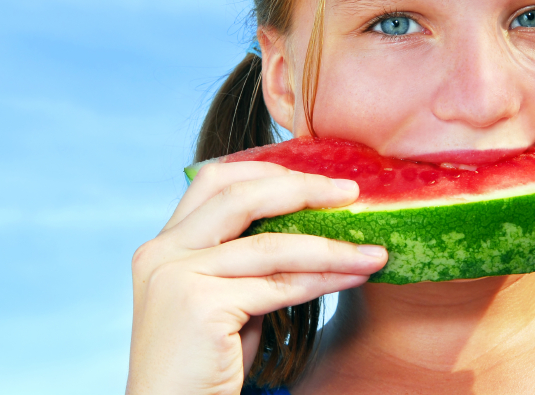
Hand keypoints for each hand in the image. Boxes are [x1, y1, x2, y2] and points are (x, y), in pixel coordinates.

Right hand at [125, 161, 387, 394]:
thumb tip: (315, 228)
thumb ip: (254, 261)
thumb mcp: (230, 297)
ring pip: (270, 245)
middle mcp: (162, 252)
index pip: (216, 181)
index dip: (269, 171)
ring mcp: (176, 276)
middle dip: (303, 189)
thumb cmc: (207, 363)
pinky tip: (354, 276)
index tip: (319, 178)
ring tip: (372, 251)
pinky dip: (323, 279)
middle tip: (351, 193)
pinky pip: (277, 285)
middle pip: (240, 195)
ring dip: (330, 246)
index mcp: (165, 243)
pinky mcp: (198, 305)